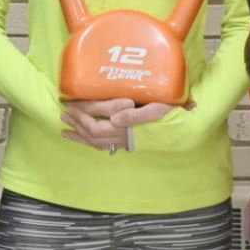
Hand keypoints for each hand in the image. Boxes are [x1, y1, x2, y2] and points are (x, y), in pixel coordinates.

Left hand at [59, 97, 192, 149]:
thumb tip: (114, 118)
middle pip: (92, 134)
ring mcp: (125, 141)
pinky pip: (104, 146)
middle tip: (63, 113)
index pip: (96, 123)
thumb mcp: (157, 110)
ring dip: (79, 136)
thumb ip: (136, 115)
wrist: (186, 128)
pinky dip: (91, 143)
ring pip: (96, 143)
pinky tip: (85, 140)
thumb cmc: (173, 114)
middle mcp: (124, 137)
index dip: (82, 114)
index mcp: (127, 126)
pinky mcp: (129, 142)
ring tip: (65, 130)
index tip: (70, 103)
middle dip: (76, 123)